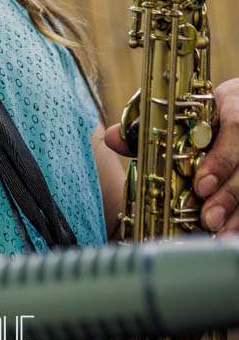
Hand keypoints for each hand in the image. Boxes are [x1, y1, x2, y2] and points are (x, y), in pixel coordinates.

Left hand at [104, 77, 238, 235]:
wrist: (238, 105)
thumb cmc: (206, 110)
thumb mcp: (181, 110)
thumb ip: (147, 127)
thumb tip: (113, 137)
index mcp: (232, 105)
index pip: (235, 128)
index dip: (219, 159)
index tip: (200, 185)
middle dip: (226, 196)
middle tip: (206, 218)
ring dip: (235, 213)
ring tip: (215, 232)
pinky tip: (226, 234)